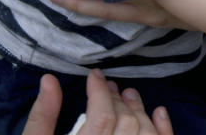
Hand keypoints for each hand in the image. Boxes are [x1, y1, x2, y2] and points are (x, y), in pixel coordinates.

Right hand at [23, 70, 172, 134]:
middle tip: (109, 86)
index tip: (94, 75)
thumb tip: (49, 79)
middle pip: (126, 123)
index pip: (102, 115)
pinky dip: (162, 129)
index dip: (100, 91)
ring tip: (129, 96)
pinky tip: (158, 112)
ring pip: (144, 133)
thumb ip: (42, 117)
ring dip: (139, 111)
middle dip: (117, 99)